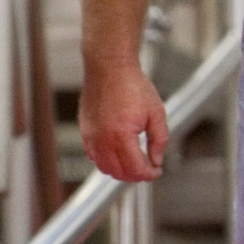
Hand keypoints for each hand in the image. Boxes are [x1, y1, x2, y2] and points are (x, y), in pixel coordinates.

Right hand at [80, 61, 168, 181]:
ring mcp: (91, 136)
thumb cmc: (133, 86)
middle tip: (148, 168)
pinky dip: (106, 161)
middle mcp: (103, 140)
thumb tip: (156, 160)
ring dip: (120, 171)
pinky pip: (93, 156)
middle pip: (119, 173)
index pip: (135, 169)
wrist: (109, 67)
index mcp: (122, 136)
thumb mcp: (156, 113)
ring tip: (134, 163)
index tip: (157, 170)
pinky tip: (118, 153)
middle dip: (136, 175)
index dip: (149, 174)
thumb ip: (159, 141)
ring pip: (104, 168)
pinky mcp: (85, 130)